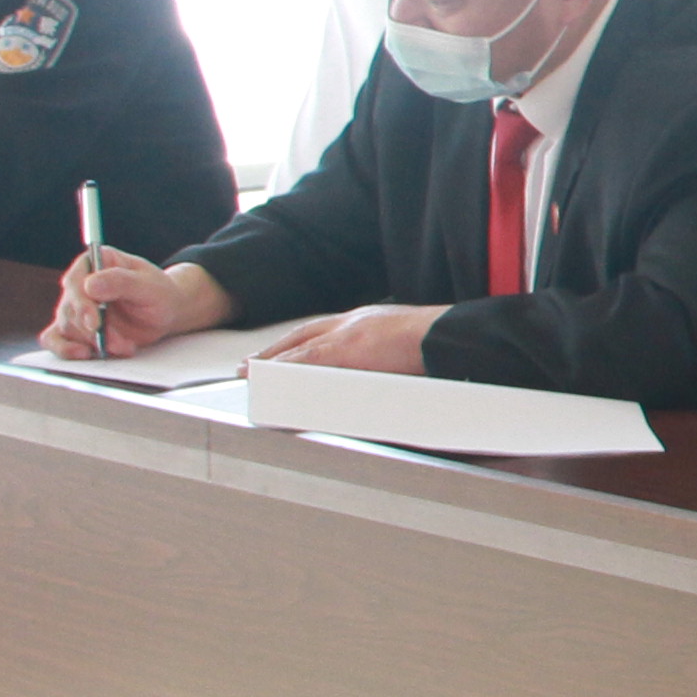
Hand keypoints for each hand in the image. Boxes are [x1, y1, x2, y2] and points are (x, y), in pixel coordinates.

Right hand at [48, 249, 226, 359]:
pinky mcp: (75, 328)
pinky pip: (55, 339)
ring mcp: (75, 307)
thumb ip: (121, 282)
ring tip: (124, 347)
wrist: (165, 313)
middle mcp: (80, 283)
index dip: (81, 303)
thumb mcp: (148, 285)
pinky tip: (83, 355)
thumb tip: (89, 285)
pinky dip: (65, 350)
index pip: (75, 282)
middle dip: (93, 331)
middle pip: (70, 309)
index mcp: (96, 262)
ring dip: (94, 343)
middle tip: (118, 343)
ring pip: (68, 328)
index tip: (94, 323)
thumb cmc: (158, 293)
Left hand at [262, 303, 445, 375]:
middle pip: (304, 334)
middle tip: (251, 364)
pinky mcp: (346, 348)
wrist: (447, 334)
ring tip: (250, 374)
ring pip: (299, 346)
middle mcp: (353, 321)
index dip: (300, 342)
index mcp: (368, 320)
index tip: (284, 352)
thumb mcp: (406, 344)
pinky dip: (284, 368)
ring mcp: (348, 333)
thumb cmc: (437, 342)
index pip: (324, 329)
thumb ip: (388, 356)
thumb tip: (384, 372)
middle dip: (276, 349)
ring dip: (272, 360)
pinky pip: (304, 360)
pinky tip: (268, 377)